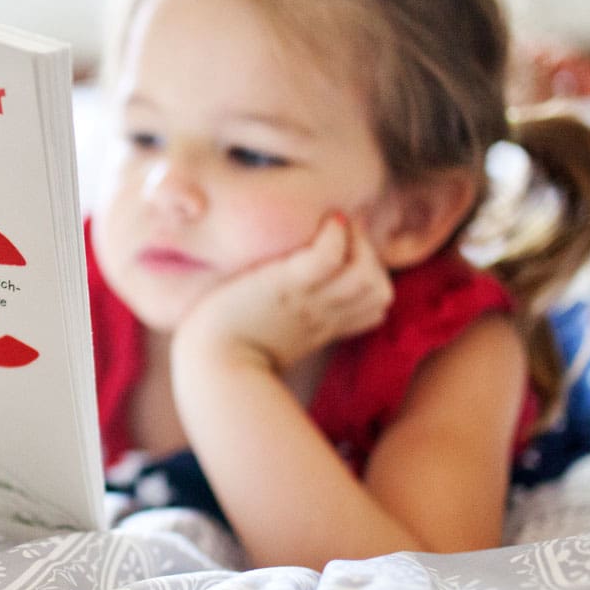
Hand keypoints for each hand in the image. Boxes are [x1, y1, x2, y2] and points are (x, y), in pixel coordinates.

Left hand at [175, 213, 392, 371]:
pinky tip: (325, 222)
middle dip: (371, 257)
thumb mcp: (271, 340)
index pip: (374, 309)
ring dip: (358, 242)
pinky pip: (328, 257)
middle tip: (346, 235)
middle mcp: (321, 317)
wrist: (210, 367)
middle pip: (379, 291)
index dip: (372, 280)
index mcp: (319, 329)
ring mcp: (307, 302)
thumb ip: (286, 323)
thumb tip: (277, 309)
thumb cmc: (227, 354)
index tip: (349, 258)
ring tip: (337, 225)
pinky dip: (334, 235)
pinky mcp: (285, 287)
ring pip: (365, 275)